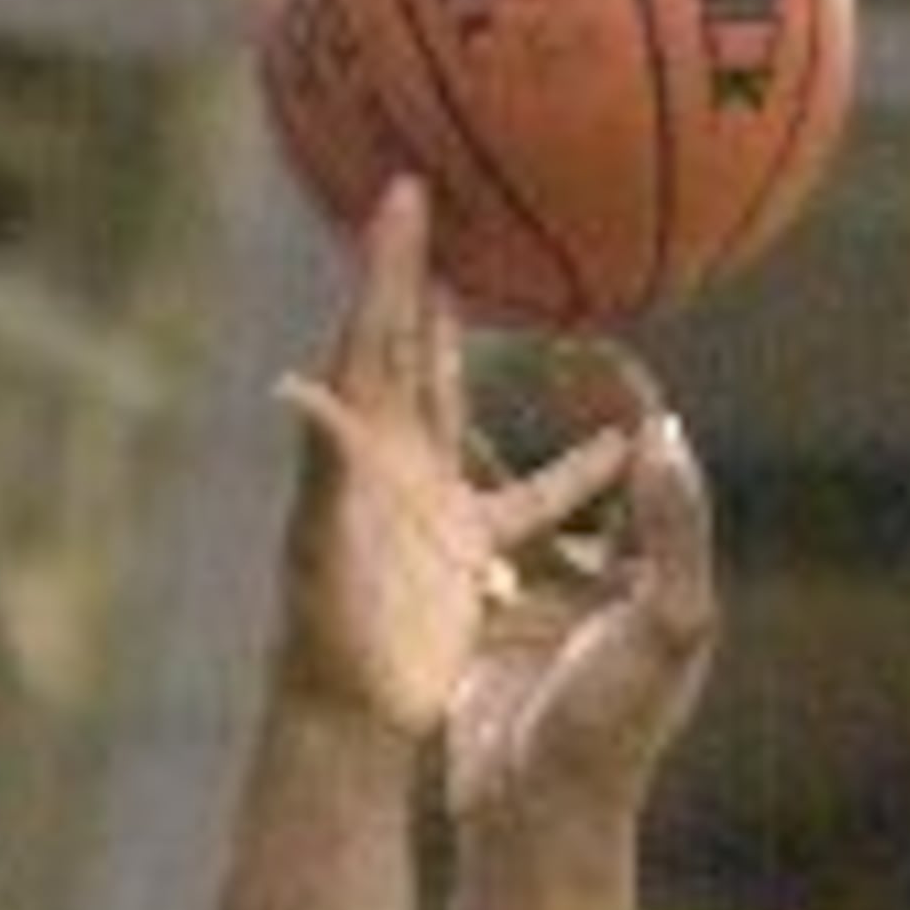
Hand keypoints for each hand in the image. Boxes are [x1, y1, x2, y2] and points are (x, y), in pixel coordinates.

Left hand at [276, 181, 638, 738]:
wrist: (348, 721)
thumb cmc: (329, 639)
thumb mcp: (323, 548)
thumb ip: (321, 465)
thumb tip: (294, 387)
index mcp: (361, 447)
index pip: (373, 331)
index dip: (387, 261)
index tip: (402, 188)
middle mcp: (388, 462)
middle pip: (401, 342)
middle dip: (414, 267)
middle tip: (431, 191)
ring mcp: (427, 502)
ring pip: (446, 397)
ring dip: (459, 338)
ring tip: (487, 271)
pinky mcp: (462, 550)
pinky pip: (524, 496)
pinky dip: (567, 471)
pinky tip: (615, 446)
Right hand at [445, 381, 716, 828]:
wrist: (537, 815)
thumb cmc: (605, 728)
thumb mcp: (659, 623)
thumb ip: (673, 527)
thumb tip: (667, 431)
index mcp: (663, 574)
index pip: (655, 460)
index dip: (626, 396)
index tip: (587, 342)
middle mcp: (618, 580)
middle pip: (602, 466)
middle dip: (573, 402)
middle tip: (534, 339)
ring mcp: (562, 601)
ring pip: (541, 498)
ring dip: (517, 439)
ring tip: (480, 385)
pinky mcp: (509, 624)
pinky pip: (491, 541)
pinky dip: (470, 500)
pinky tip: (434, 461)